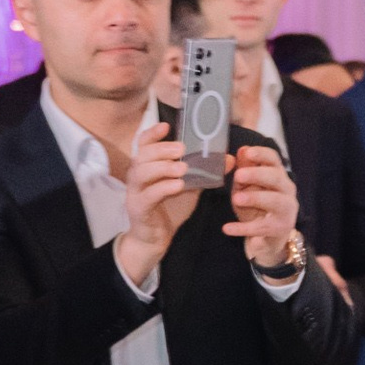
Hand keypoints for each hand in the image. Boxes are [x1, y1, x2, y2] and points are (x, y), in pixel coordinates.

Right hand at [114, 122, 197, 286]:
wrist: (156, 238)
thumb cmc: (170, 208)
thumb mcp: (190, 187)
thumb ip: (204, 172)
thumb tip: (229, 158)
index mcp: (148, 166)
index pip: (144, 143)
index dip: (153, 133)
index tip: (167, 126)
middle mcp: (137, 175)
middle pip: (143, 154)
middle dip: (162, 149)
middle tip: (182, 149)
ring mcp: (135, 192)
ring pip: (142, 172)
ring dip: (163, 167)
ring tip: (182, 168)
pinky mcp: (138, 208)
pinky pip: (148, 195)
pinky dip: (163, 188)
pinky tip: (178, 186)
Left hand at [227, 137, 304, 271]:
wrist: (266, 238)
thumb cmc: (256, 207)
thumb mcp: (246, 187)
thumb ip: (244, 169)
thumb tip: (242, 150)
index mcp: (278, 176)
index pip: (274, 159)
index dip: (262, 154)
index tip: (248, 152)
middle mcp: (287, 191)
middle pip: (276, 178)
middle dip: (257, 174)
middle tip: (238, 175)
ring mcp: (286, 211)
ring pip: (275, 201)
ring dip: (255, 198)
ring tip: (236, 199)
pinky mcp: (280, 229)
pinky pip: (262, 227)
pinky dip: (243, 228)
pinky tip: (227, 228)